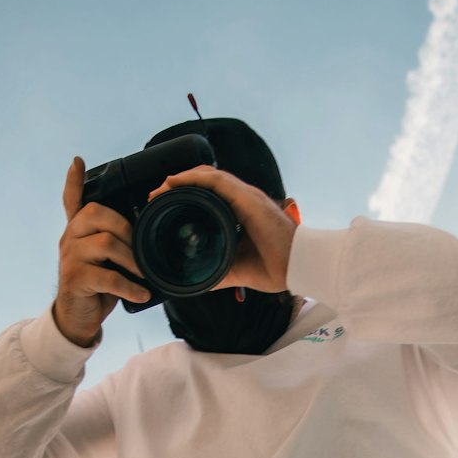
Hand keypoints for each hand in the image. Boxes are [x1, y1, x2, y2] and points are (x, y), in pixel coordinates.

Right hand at [54, 157, 152, 344]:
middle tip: (142, 248)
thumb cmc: (96, 286)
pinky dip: (130, 286)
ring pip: (106, 244)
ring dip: (132, 259)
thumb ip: (113, 241)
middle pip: (97, 214)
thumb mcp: (103, 259)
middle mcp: (69, 238)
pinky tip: (142, 293)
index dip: (74, 181)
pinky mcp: (75, 279)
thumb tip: (145, 233)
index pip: (72, 200)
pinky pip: (108, 277)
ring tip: (144, 274)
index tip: (78, 161)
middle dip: (126, 228)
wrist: (77, 318)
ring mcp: (70, 258)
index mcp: (77, 230)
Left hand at [147, 166, 297, 293]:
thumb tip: (197, 281)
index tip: (164, 205)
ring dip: (181, 179)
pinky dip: (193, 179)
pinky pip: (216, 181)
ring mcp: (246, 197)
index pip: (210, 194)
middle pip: (204, 181)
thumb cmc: (278, 267)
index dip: (186, 195)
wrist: (300, 267)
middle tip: (156, 196)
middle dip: (178, 185)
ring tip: (161, 189)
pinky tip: (175, 182)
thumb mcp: (237, 269)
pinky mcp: (247, 199)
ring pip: (207, 176)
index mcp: (241, 213)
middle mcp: (243, 200)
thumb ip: (218, 271)